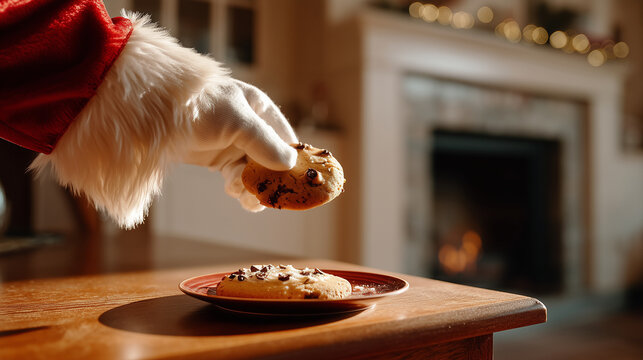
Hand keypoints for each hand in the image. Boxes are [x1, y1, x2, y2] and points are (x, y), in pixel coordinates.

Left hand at [183, 79, 297, 211]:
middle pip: (271, 160)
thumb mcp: (237, 122)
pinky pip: (238, 178)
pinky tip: (235, 191)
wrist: (153, 112)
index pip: (285, 138)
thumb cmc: (198, 107)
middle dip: (268, 180)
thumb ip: (265, 143)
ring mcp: (234, 144)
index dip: (291, 161)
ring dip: (252, 187)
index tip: (295, 183)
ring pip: (254, 172)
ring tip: (245, 196)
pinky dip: (239, 188)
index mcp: (258, 109)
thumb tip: (290, 163)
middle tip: (264, 196)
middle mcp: (250, 127)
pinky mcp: (218, 159)